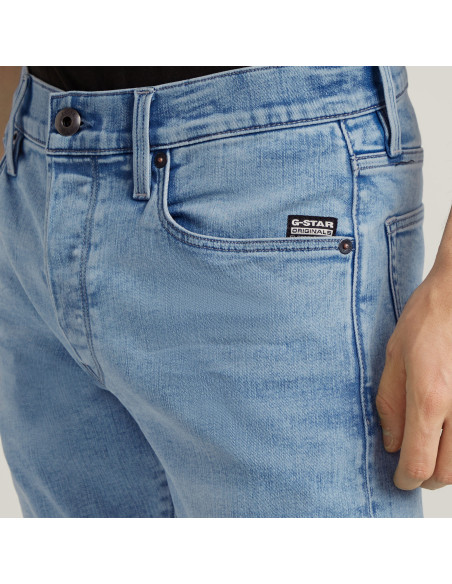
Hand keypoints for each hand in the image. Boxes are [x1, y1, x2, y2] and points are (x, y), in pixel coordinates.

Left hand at [376, 261, 451, 489]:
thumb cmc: (427, 319)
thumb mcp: (394, 357)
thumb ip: (389, 403)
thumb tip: (391, 442)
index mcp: (429, 398)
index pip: (419, 464)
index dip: (405, 479)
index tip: (398, 479)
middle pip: (446, 473)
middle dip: (425, 477)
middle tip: (412, 467)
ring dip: (446, 466)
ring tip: (430, 449)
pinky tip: (447, 432)